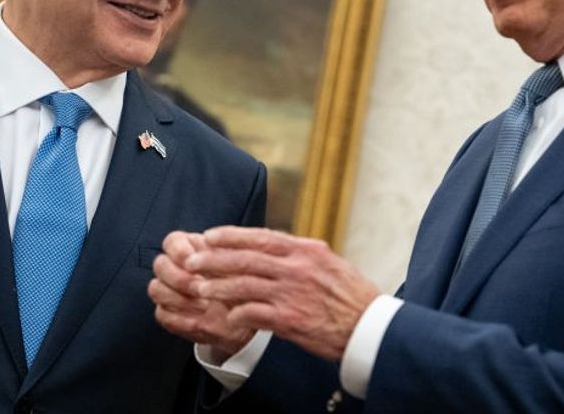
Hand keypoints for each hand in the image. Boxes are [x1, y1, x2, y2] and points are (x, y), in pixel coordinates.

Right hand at [149, 231, 254, 361]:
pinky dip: (179, 319)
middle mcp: (176, 268)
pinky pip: (161, 314)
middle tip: (200, 287)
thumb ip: (225, 255)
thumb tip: (210, 248)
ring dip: (178, 298)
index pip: (172, 241)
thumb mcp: (241, 266)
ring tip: (204, 306)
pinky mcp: (169, 314)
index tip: (191, 261)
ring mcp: (170, 291)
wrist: (247, 315)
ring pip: (156, 288)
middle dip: (179, 278)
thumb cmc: (244, 286)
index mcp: (192, 249)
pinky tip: (197, 321)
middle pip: (160, 264)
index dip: (178, 250)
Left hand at [186, 226, 379, 361]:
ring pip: (244, 285)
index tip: (209, 235)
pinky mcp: (290, 320)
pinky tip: (227, 316)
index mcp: (306, 250)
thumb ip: (300, 254)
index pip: (261, 236)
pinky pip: (254, 313)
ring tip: (199, 289)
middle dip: (214, 259)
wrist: (371, 327)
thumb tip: (276, 244)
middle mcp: (297, 268)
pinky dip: (237, 314)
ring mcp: (292, 293)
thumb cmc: (351, 296)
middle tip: (192, 260)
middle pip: (245, 258)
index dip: (231, 235)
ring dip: (218, 287)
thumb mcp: (328, 263)